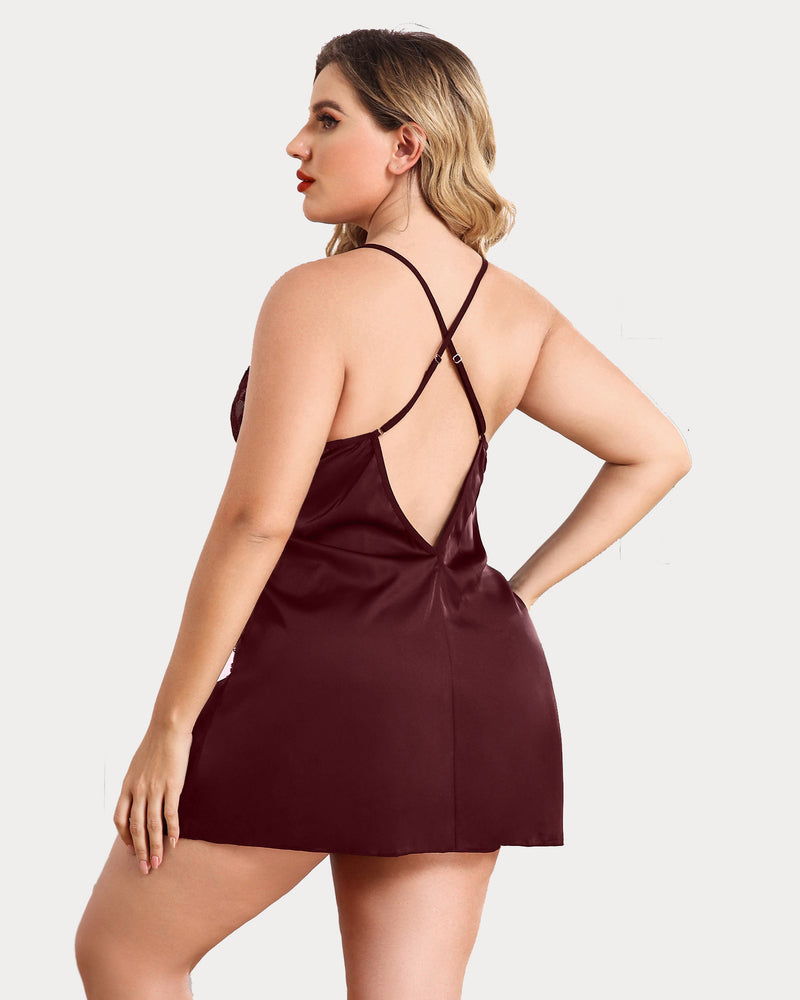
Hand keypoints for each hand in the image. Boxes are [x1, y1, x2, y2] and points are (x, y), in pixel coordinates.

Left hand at [113, 724, 192, 874]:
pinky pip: (170, 814)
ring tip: (157, 863)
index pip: (120, 819)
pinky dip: (172, 830)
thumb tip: (137, 793)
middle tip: (143, 869)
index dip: (124, 837)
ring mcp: (154, 789)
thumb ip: (135, 781)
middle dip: (139, 851)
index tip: (130, 849)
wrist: (168, 727)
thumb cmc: (155, 743)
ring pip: (152, 825)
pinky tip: (174, 842)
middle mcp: (137, 790)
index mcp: (127, 786)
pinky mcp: (171, 786)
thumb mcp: (137, 764)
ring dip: (154, 847)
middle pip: (136, 828)